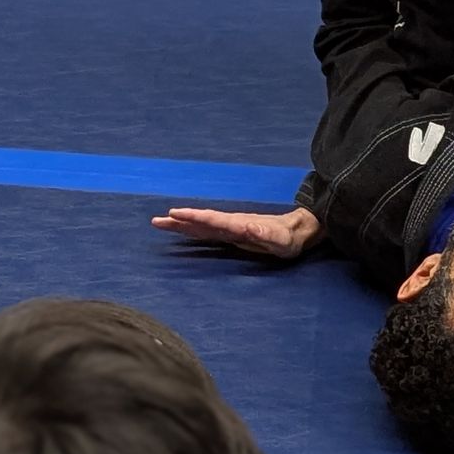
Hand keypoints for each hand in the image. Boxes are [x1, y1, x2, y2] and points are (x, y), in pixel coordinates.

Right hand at [152, 204, 324, 261]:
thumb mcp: (280, 240)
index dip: (195, 217)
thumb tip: (248, 228)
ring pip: (201, 225)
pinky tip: (180, 229)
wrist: (295, 232)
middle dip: (180, 220)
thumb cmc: (288, 239)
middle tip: (157, 220)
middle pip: (201, 221)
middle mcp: (231, 224)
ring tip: (160, 223)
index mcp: (239, 225)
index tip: (176, 214)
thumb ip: (265, 235)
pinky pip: (206, 231)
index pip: (213, 220)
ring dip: (181, 224)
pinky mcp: (230, 234)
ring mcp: (229, 228)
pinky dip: (191, 230)